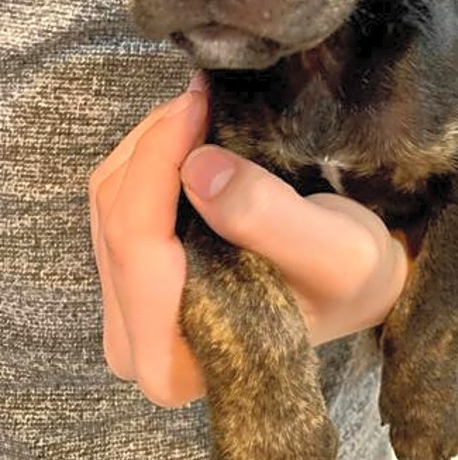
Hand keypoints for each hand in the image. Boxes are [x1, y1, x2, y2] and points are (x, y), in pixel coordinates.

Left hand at [89, 84, 406, 406]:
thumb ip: (267, 216)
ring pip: (107, 204)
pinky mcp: (128, 282)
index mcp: (178, 361)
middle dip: (155, 146)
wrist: (349, 284)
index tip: (198, 104)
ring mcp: (126, 315)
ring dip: (149, 147)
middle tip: (203, 98)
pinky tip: (186, 138)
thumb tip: (197, 166)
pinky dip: (147, 159)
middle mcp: (136, 348)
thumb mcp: (335, 250)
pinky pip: (114, 203)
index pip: (138, 245)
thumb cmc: (347, 277)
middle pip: (115, 221)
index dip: (158, 161)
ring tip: (200, 112)